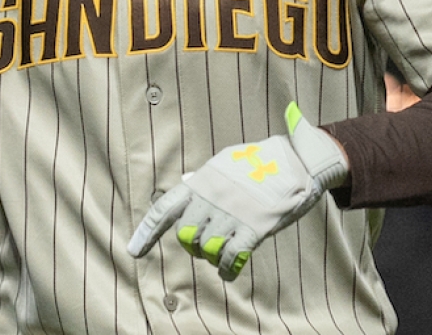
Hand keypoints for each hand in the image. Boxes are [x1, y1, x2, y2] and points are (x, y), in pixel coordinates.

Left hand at [127, 102, 348, 280]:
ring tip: (220, 252)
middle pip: (184, 236)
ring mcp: (232, 214)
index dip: (146, 232)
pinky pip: (230, 259)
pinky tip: (228, 270)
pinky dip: (226, 269)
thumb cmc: (260, 162)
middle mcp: (212, 198)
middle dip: (191, 245)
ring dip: (210, 256)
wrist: (296, 161)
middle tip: (204, 243)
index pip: (164, 209)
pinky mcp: (253, 228)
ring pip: (205, 250)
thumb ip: (205, 179)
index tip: (134, 251)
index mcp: (202, 181)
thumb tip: (187, 183)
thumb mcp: (224, 163)